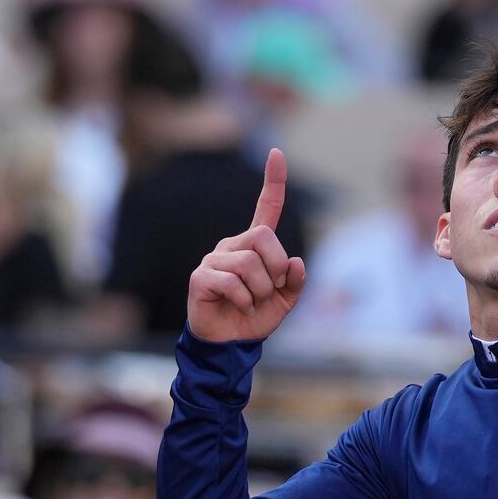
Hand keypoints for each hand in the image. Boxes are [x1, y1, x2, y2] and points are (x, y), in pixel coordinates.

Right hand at [184, 148, 306, 343]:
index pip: (265, 208)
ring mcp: (214, 260)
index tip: (276, 153)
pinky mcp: (201, 277)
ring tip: (252, 302)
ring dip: (260, 290)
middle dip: (275, 267)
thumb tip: (297, 262)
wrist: (228, 345)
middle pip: (263, 236)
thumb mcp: (284, 302)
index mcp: (253, 247)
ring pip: (249, 263)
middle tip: (269, 290)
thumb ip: (295, 282)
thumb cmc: (254, 318)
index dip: (273, 182)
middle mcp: (232, 246)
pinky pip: (231, 281)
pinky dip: (244, 300)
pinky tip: (239, 307)